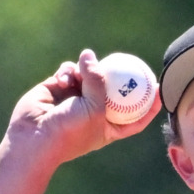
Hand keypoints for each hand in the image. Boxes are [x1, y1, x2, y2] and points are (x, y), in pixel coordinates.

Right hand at [3, 50, 157, 167]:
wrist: (34, 138)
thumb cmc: (70, 131)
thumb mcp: (95, 107)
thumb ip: (98, 80)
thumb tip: (90, 55)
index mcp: (107, 127)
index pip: (134, 118)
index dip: (148, 106)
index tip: (159, 90)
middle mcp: (92, 113)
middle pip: (113, 91)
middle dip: (120, 78)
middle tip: (130, 62)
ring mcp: (74, 99)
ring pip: (88, 75)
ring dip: (85, 72)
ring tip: (78, 75)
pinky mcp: (57, 89)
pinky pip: (68, 71)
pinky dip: (67, 72)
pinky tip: (63, 78)